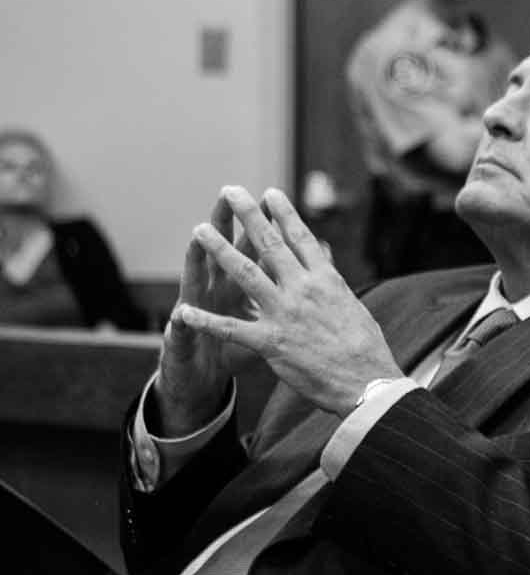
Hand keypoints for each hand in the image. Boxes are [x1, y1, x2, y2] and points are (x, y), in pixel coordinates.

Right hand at [153, 190, 263, 434]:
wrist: (197, 379)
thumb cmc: (231, 348)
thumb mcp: (258, 319)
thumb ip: (274, 295)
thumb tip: (304, 272)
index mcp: (236, 286)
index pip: (251, 251)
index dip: (262, 226)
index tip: (273, 197)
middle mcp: (213, 292)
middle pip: (222, 253)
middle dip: (225, 224)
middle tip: (229, 195)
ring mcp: (194, 311)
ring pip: (195, 281)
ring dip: (197, 261)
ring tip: (198, 238)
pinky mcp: (179, 340)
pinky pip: (182, 333)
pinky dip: (183, 326)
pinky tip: (179, 316)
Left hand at [169, 186, 401, 415]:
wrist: (367, 383)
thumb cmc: (367, 348)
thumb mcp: (353, 305)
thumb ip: (331, 280)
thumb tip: (324, 255)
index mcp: (327, 280)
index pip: (301, 238)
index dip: (284, 213)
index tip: (270, 193)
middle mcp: (304, 290)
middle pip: (270, 245)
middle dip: (248, 215)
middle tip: (231, 191)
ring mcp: (285, 314)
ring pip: (245, 274)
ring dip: (220, 250)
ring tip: (201, 230)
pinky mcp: (271, 342)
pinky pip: (231, 329)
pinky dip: (205, 321)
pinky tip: (183, 312)